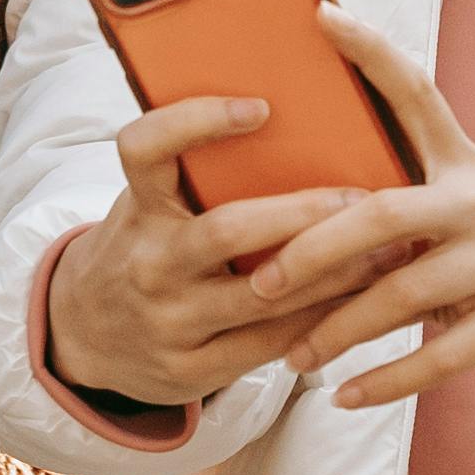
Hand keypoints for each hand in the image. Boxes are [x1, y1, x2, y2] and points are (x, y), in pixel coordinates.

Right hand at [45, 96, 354, 409]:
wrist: (85, 335)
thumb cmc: (144, 247)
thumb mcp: (149, 204)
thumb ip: (195, 174)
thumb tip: (296, 116)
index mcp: (138, 206)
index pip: (146, 148)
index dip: (197, 121)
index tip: (260, 107)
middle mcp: (149, 261)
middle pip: (228, 230)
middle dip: (304, 213)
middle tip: (364, 197)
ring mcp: (169, 320)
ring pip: (264, 294)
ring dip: (334, 272)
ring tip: (388, 249)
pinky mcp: (191, 367)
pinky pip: (270, 343)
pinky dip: (321, 319)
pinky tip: (361, 300)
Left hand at [245, 12, 474, 413]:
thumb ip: (411, 189)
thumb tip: (311, 200)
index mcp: (466, 162)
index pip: (416, 93)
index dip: (370, 52)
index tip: (321, 15)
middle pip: (384, 215)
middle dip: (313, 250)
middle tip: (260, 280)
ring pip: (405, 295)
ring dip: (340, 331)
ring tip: (294, 356)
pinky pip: (444, 355)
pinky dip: (389, 380)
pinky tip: (348, 395)